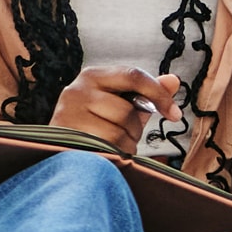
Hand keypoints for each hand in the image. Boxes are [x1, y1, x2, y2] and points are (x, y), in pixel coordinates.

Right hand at [49, 67, 181, 154]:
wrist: (56, 150)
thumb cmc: (92, 126)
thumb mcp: (120, 105)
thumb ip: (147, 93)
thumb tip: (173, 80)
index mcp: (92, 76)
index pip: (133, 75)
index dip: (159, 94)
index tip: (175, 114)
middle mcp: (77, 90)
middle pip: (128, 110)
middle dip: (134, 129)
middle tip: (122, 135)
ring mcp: (69, 113)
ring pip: (119, 132)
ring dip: (124, 145)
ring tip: (110, 145)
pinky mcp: (68, 137)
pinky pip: (108, 148)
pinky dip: (114, 156)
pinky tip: (104, 154)